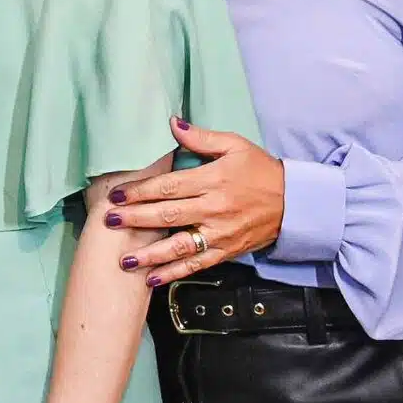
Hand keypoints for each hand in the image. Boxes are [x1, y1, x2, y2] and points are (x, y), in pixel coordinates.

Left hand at [104, 117, 285, 285]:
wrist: (294, 202)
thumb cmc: (260, 170)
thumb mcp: (235, 145)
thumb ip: (201, 138)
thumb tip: (172, 123)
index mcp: (213, 179)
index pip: (169, 186)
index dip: (141, 190)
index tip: (117, 195)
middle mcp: (214, 208)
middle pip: (168, 215)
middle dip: (136, 219)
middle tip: (109, 222)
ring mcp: (219, 233)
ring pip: (179, 246)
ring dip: (150, 254)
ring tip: (124, 260)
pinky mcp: (226, 251)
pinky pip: (196, 264)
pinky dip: (174, 273)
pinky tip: (152, 279)